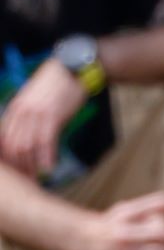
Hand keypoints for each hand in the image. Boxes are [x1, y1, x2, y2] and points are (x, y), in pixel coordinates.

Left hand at [0, 59, 88, 177]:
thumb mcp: (35, 101)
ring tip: (37, 178)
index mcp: (14, 109)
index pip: (4, 139)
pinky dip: (46, 157)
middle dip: (18, 166)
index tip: (17, 172)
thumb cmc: (56, 86)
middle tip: (27, 180)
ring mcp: (35, 114)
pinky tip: (49, 168)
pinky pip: (45, 141)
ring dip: (31, 165)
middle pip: (12, 146)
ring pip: (26, 146)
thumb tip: (30, 136)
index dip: (8, 158)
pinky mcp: (52, 116)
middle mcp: (21, 112)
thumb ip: (29, 117)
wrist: (70, 69)